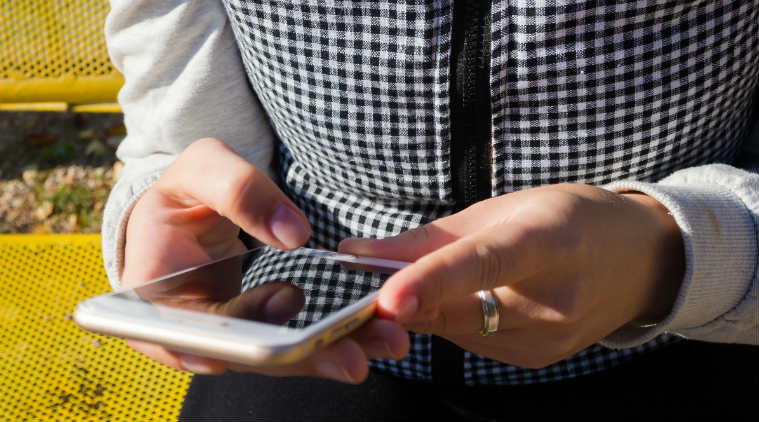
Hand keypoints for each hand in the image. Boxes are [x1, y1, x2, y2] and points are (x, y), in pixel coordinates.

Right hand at [122, 138, 408, 381]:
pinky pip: (292, 341)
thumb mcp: (202, 168)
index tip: (228, 356)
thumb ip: (239, 189)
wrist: (193, 210)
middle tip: (350, 357)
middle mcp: (189, 325)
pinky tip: (370, 336)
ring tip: (380, 344)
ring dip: (327, 355)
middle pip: (239, 351)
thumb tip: (291, 235)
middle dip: (294, 356)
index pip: (171, 329)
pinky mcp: (258, 330)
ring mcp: (227, 333)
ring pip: (274, 353)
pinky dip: (330, 340)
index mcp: (152, 289)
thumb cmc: (188, 190)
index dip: (194, 349)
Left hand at [340, 183, 683, 368]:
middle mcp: (555, 299)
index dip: (433, 281)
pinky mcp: (537, 359)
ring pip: (456, 329)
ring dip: (429, 307)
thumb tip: (357, 255)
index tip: (387, 298)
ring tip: (434, 277)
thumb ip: (427, 237)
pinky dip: (454, 320)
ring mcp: (549, 338)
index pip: (485, 264)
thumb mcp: (504, 207)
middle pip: (458, 310)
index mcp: (551, 241)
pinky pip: (472, 342)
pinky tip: (470, 297)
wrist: (640, 263)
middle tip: (368, 283)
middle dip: (405, 301)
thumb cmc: (570, 219)